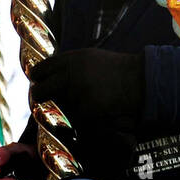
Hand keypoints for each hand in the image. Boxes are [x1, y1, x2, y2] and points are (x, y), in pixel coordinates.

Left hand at [31, 49, 144, 172]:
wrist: (141, 81)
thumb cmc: (118, 70)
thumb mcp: (90, 58)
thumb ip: (68, 66)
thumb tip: (48, 74)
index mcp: (70, 60)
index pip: (40, 70)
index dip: (38, 78)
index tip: (39, 83)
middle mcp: (69, 76)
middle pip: (39, 92)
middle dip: (40, 98)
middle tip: (45, 101)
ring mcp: (76, 95)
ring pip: (59, 109)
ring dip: (66, 109)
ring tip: (85, 104)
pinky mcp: (84, 112)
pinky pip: (75, 121)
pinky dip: (81, 120)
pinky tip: (95, 113)